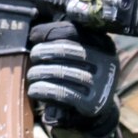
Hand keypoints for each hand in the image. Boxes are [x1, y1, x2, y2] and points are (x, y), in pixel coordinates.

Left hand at [27, 21, 119, 137]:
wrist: (100, 106)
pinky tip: (34, 90)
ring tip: (32, 74)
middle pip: (65, 50)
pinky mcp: (91, 103)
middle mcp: (105, 62)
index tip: (34, 36)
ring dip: (40, 72)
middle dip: (42, 52)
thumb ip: (63, 40)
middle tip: (33, 56)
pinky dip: (43, 90)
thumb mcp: (81, 54)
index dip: (49, 32)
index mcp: (102, 44)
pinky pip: (61, 92)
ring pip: (61, 71)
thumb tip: (34, 33)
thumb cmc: (82, 73)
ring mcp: (100, 83)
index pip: (72, 31)